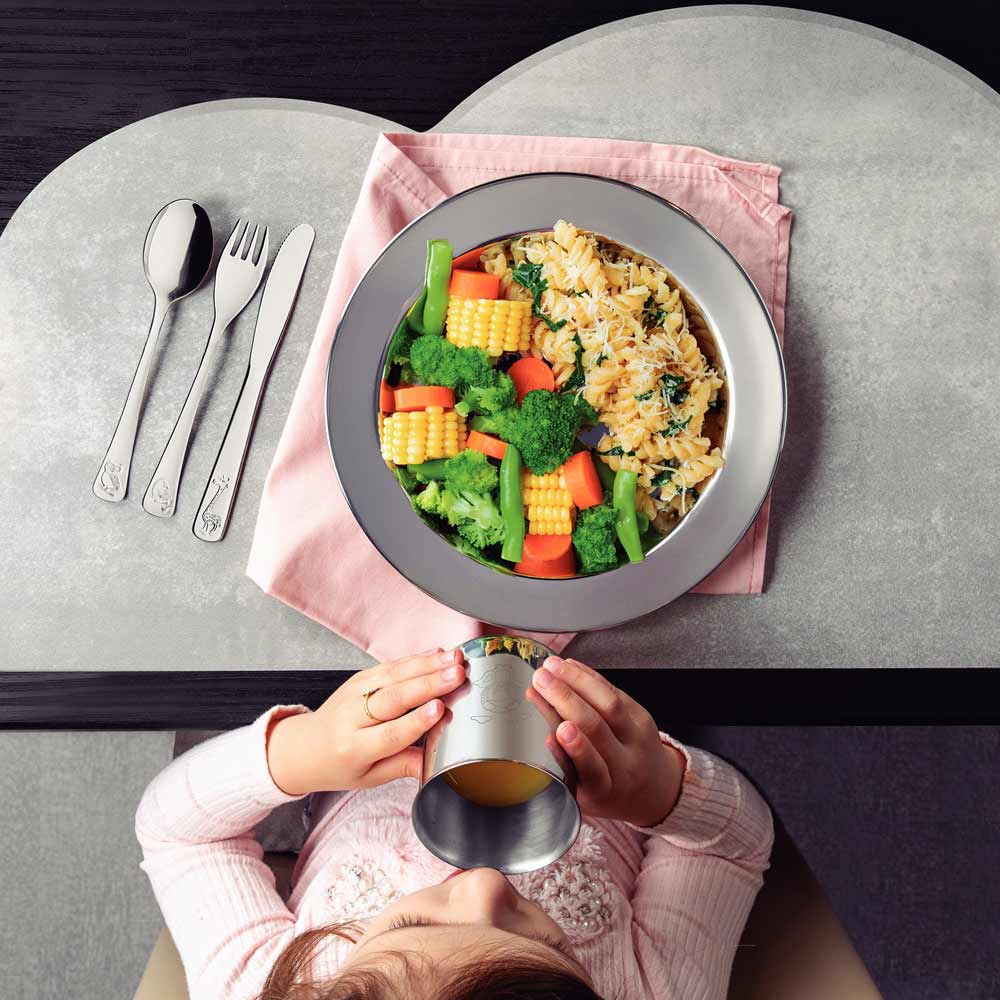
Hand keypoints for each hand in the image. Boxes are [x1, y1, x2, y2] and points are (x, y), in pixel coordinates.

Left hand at [266, 648, 465, 795]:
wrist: (305, 747)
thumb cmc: (340, 765)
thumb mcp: (370, 778)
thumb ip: (403, 766)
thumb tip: (436, 762)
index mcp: (355, 748)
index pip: (390, 733)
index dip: (416, 720)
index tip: (439, 708)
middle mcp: (353, 717)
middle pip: (394, 698)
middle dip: (429, 684)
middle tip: (457, 674)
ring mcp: (354, 692)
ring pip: (394, 675)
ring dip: (427, 664)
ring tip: (455, 658)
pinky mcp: (359, 677)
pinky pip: (390, 665)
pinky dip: (416, 658)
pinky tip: (438, 654)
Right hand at [528, 656, 684, 826]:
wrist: (652, 789)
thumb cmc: (608, 792)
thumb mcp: (583, 792)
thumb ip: (566, 768)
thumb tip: (542, 734)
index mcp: (605, 790)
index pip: (593, 769)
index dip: (577, 748)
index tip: (560, 731)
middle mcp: (626, 764)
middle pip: (597, 727)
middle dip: (565, 699)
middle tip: (541, 681)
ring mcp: (637, 738)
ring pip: (609, 703)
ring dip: (577, 680)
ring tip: (551, 666)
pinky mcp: (642, 717)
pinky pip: (614, 691)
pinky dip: (590, 677)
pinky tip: (569, 666)